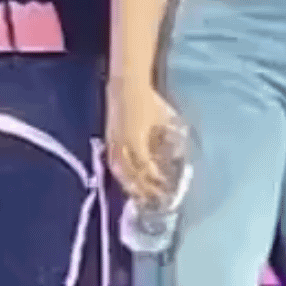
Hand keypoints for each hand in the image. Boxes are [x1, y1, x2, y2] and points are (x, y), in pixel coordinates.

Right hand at [107, 80, 186, 203]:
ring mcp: (113, 144)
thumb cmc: (149, 101)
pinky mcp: (108, 141)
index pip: (147, 169)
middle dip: (144, 189)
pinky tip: (125, 180)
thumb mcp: (165, 119)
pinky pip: (113, 163)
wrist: (126, 86)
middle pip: (133, 175)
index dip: (156, 180)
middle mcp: (123, 147)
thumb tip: (177, 155)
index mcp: (138, 142)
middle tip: (155, 200)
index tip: (166, 188)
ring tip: (139, 196)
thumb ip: (170, 138)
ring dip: (131, 185)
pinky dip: (120, 174)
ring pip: (121, 171)